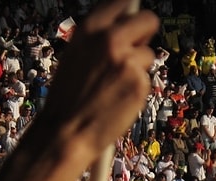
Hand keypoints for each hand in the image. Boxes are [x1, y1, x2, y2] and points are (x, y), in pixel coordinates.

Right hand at [40, 0, 158, 160]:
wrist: (66, 133)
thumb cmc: (68, 98)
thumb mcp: (75, 55)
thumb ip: (99, 38)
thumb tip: (124, 26)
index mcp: (89, 28)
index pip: (123, 2)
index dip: (130, 14)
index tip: (131, 23)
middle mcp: (109, 39)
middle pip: (148, 19)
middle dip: (145, 34)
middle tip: (134, 50)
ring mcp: (127, 61)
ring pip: (149, 54)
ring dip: (139, 67)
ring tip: (116, 85)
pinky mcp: (139, 82)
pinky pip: (147, 79)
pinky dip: (137, 89)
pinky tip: (119, 99)